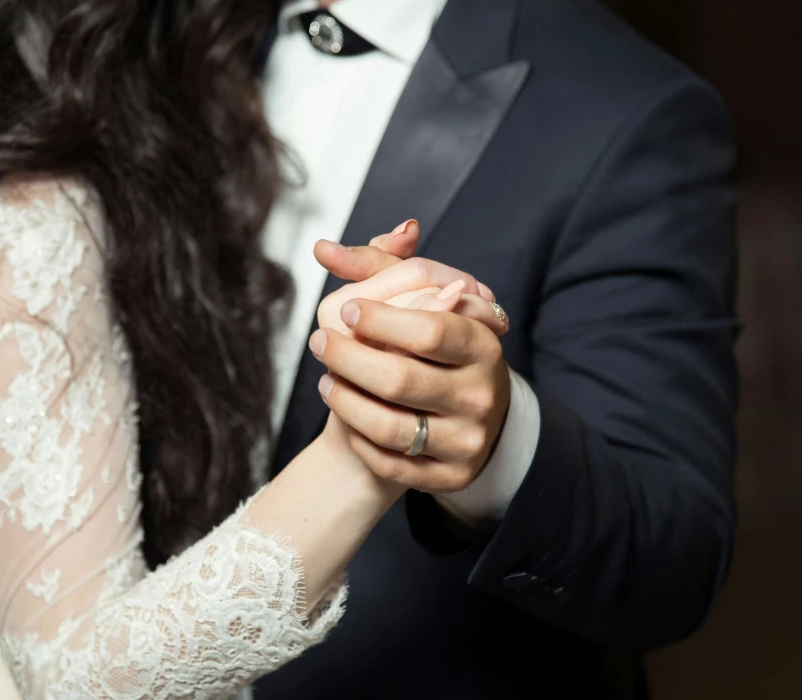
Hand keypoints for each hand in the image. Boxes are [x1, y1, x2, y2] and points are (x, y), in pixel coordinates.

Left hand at [309, 221, 512, 493]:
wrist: (457, 416)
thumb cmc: (432, 348)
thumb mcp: (418, 300)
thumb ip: (378, 268)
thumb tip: (324, 248)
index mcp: (483, 345)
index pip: (430, 331)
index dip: (380, 319)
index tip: (349, 309)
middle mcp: (482, 395)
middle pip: (400, 379)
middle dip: (347, 358)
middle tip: (319, 342)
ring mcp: (468, 440)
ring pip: (389, 427)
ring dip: (344, 400)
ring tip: (325, 379)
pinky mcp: (450, 477)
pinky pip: (390, 463)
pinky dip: (358, 438)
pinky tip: (346, 413)